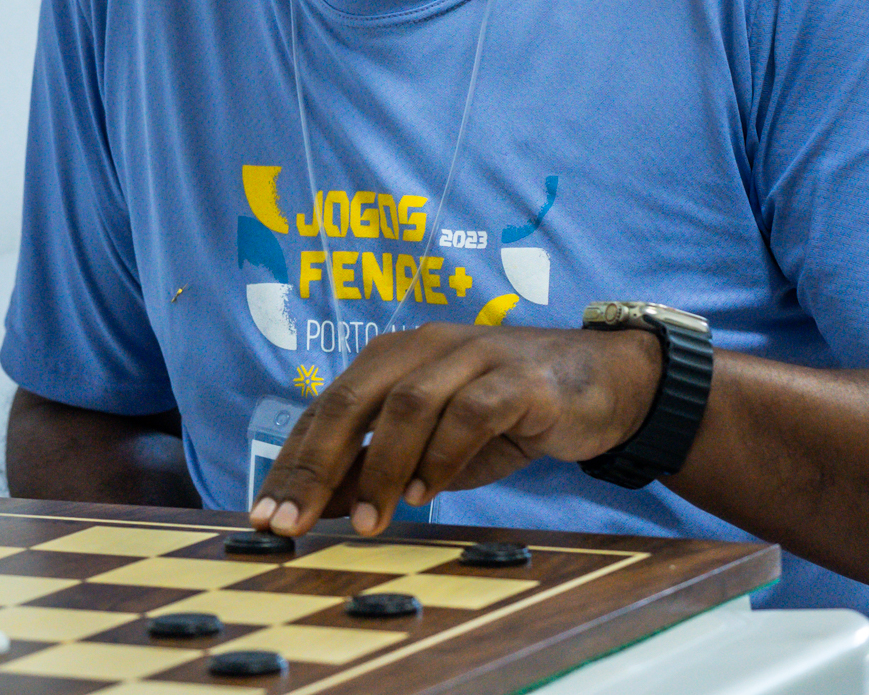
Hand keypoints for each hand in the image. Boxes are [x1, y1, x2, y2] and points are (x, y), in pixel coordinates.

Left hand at [249, 323, 661, 535]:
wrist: (602, 385)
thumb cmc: (506, 416)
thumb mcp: (433, 449)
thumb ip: (380, 466)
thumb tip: (322, 504)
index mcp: (393, 358)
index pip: (326, 408)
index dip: (292, 461)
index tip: (265, 514)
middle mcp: (424, 347)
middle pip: (352, 400)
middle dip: (315, 465)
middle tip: (295, 522)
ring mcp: (472, 355)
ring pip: (407, 403)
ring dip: (381, 466)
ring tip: (369, 521)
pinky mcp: (519, 378)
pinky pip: (471, 411)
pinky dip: (442, 453)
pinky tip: (428, 492)